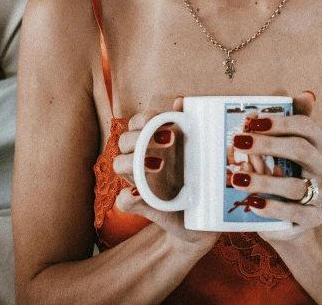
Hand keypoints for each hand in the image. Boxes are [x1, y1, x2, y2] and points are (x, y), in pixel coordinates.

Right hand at [112, 96, 220, 251]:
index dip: (144, 119)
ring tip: (159, 164)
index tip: (163, 120)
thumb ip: (187, 125)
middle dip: (140, 137)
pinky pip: (123, 201)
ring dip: (133, 161)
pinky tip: (139, 193)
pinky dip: (128, 196)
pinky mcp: (143, 206)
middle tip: (168, 141)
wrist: (203, 221)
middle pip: (125, 140)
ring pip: (119, 163)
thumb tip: (180, 100)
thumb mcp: (198, 151)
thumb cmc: (200, 179)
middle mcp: (143, 160)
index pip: (137, 123)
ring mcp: (140, 182)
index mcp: (155, 143)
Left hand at [231, 91, 321, 241]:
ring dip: (264, 181)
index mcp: (318, 143)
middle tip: (239, 142)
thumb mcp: (283, 144)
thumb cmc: (284, 170)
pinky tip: (252, 204)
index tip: (253, 121)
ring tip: (237, 179)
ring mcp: (320, 195)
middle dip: (268, 145)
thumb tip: (306, 94)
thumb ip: (288, 119)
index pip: (306, 126)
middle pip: (301, 150)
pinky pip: (295, 214)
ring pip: (296, 186)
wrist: (289, 217)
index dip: (281, 122)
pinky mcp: (312, 219)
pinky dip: (273, 208)